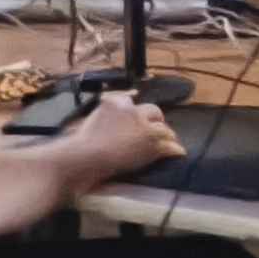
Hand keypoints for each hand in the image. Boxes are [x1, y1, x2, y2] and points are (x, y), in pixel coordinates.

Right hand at [54, 97, 184, 184]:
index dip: (135, 110)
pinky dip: (175, 150)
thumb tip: (113, 110)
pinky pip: (170, 146)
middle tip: (156, 129)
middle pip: (153, 111)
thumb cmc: (79, 143)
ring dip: (168, 136)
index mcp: (115, 103)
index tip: (136, 116)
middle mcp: (132, 111)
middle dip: (157, 119)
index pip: (130, 100)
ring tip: (170, 142)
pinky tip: (179, 153)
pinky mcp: (152, 145)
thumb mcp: (85, 119)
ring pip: (164, 129)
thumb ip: (101, 113)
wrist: (85, 156)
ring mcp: (144, 128)